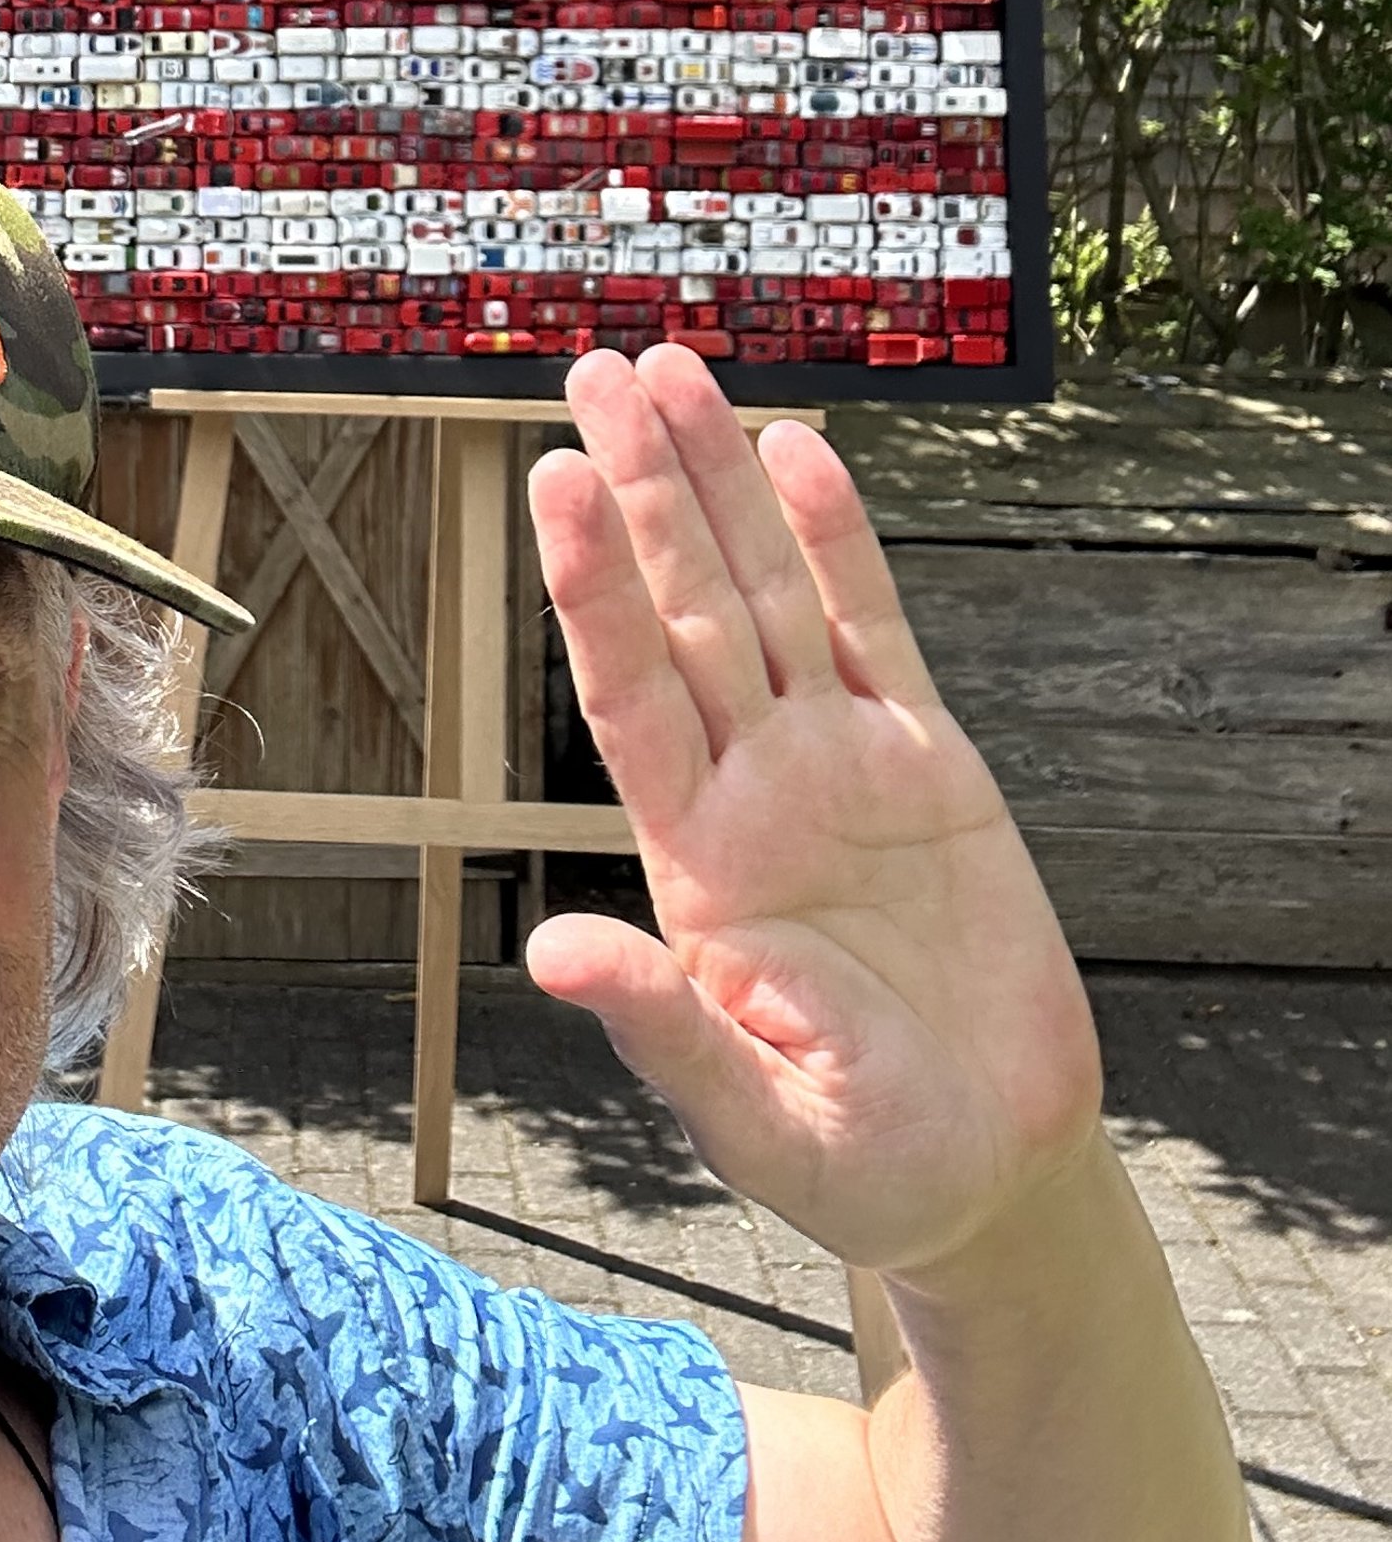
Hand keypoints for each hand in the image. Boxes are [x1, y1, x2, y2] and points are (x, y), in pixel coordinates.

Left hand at [527, 346, 1101, 1278]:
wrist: (988, 1171)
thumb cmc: (860, 1162)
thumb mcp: (756, 1121)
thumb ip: (663, 1032)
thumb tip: (556, 954)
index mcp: (695, 858)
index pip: (627, 693)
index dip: (594, 588)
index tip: (551, 481)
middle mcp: (753, 787)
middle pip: (687, 610)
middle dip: (643, 492)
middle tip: (594, 370)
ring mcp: (838, 766)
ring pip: (769, 596)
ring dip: (720, 486)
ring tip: (673, 372)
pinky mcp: (929, 768)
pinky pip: (877, 632)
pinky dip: (839, 542)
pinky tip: (796, 452)